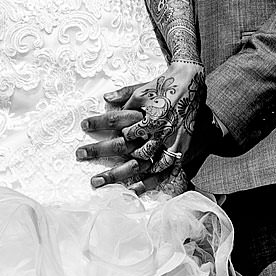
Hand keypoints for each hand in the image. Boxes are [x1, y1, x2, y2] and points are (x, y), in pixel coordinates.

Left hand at [80, 61, 203, 193]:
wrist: (193, 86)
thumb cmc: (165, 86)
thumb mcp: (143, 88)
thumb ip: (124, 94)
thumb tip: (106, 98)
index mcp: (148, 117)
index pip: (120, 126)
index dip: (100, 126)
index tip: (84, 126)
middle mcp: (158, 132)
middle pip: (126, 148)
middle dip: (102, 154)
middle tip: (82, 158)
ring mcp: (169, 144)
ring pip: (144, 165)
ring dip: (122, 175)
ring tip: (103, 183)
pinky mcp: (179, 150)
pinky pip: (164, 171)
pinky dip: (149, 182)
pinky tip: (134, 190)